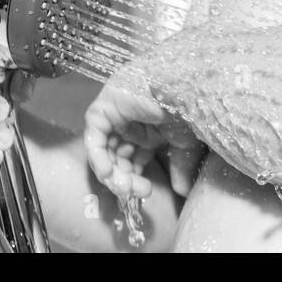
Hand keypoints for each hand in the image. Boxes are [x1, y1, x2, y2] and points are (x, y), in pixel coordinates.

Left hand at [83, 72, 205, 200]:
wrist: (182, 89)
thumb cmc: (187, 112)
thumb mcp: (184, 145)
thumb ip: (180, 168)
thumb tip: (182, 191)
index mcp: (148, 129)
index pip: (132, 159)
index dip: (135, 178)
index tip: (144, 193)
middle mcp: (129, 122)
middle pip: (117, 158)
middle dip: (125, 179)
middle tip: (136, 192)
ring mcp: (114, 115)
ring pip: (105, 151)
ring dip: (113, 173)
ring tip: (126, 187)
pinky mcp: (102, 109)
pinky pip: (94, 138)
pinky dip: (98, 158)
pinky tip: (109, 173)